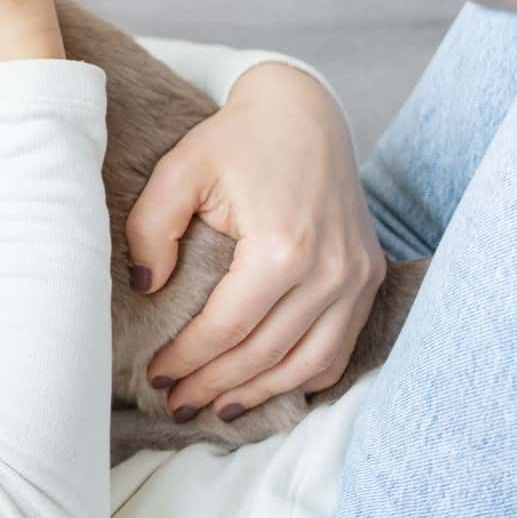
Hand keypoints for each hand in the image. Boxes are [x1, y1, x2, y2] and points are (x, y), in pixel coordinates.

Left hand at [126, 61, 385, 420]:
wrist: (303, 111)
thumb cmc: (235, 139)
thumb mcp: (179, 170)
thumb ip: (152, 228)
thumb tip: (148, 287)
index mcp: (283, 247)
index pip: (228, 328)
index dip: (188, 358)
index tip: (155, 375)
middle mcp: (330, 270)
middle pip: (267, 354)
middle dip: (216, 385)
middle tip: (176, 402)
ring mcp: (358, 276)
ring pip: (310, 363)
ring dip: (261, 392)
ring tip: (216, 406)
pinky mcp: (369, 275)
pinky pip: (341, 347)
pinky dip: (306, 376)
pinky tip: (268, 385)